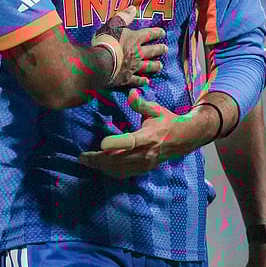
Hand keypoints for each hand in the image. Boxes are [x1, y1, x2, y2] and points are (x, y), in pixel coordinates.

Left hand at [79, 90, 213, 177]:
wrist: (182, 139)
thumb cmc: (166, 121)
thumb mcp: (156, 110)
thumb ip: (141, 104)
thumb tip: (131, 92)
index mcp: (149, 136)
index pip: (130, 142)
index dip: (116, 143)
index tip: (101, 143)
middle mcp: (146, 153)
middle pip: (119, 159)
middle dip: (99, 160)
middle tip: (82, 157)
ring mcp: (144, 163)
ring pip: (119, 169)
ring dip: (101, 167)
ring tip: (86, 162)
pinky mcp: (143, 169)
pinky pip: (123, 173)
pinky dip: (109, 171)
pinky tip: (99, 166)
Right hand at [93, 6, 165, 87]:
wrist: (100, 63)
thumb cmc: (106, 42)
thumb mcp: (113, 24)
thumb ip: (124, 17)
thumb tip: (133, 8)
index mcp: (135, 39)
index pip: (149, 34)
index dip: (156, 33)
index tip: (163, 33)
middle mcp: (137, 53)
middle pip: (152, 51)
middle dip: (159, 49)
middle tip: (166, 49)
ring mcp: (133, 67)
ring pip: (147, 66)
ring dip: (154, 66)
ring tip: (160, 66)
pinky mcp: (126, 79)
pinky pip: (136, 80)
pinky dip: (141, 81)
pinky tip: (146, 82)